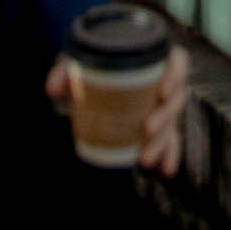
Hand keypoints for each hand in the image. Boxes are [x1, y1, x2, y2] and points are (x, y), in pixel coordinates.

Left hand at [45, 44, 190, 176]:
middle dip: (165, 116)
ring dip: (163, 143)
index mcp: (154, 59)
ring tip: (145, 160)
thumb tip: (52, 89)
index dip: (176, 74)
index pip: (178, 61)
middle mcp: (164, 81)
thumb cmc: (92, 63)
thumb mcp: (79, 61)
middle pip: (177, 97)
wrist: (93, 74)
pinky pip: (171, 140)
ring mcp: (163, 105)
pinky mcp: (159, 125)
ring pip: (173, 123)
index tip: (163, 91)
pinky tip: (165, 170)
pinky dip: (169, 155)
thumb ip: (66, 70)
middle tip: (147, 129)